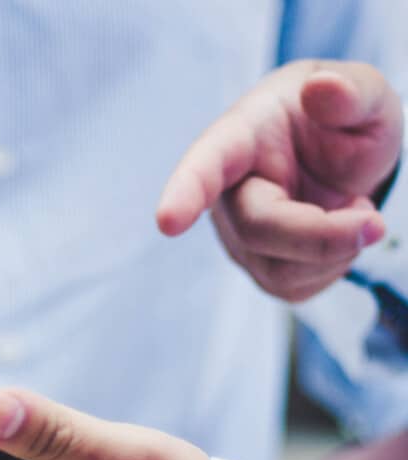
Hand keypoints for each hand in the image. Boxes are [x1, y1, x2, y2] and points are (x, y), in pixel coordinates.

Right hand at [157, 60, 403, 300]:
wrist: (340, 160)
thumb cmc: (339, 121)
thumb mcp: (364, 95)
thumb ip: (352, 91)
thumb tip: (324, 89)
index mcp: (240, 139)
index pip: (205, 166)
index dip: (185, 193)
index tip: (167, 221)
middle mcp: (227, 195)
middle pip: (258, 229)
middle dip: (320, 235)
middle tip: (376, 224)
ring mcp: (239, 239)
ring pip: (280, 268)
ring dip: (336, 248)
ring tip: (353, 208)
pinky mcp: (261, 271)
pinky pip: (296, 287)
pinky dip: (334, 265)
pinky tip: (337, 233)